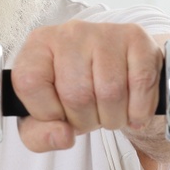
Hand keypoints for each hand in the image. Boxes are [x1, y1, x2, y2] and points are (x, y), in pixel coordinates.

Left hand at [9, 20, 165, 152]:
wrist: (117, 72)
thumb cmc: (74, 94)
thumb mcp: (44, 119)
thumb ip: (39, 135)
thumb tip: (62, 136)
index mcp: (38, 46)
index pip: (29, 82)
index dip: (45, 111)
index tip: (57, 114)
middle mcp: (69, 33)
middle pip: (76, 94)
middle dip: (85, 121)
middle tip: (90, 117)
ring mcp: (105, 33)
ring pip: (110, 92)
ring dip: (113, 118)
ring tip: (110, 113)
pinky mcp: (136, 38)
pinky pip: (140, 84)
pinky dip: (139, 110)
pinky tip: (132, 109)